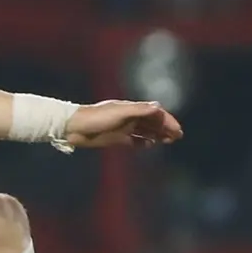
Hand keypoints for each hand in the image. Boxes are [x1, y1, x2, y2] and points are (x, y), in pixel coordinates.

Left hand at [65, 100, 182, 149]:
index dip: (167, 120)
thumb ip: (138, 110)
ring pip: (145, 130)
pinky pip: (133, 140)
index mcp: (131, 109)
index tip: (177, 130)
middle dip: (165, 128)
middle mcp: (129, 117)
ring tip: (168, 141)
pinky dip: (142, 142)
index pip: (155, 112)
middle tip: (177, 137)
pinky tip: (149, 145)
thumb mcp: (119, 112)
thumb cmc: (96, 118)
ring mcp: (122, 127)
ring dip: (157, 134)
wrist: (74, 128)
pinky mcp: (115, 138)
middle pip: (152, 121)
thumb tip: (158, 107)